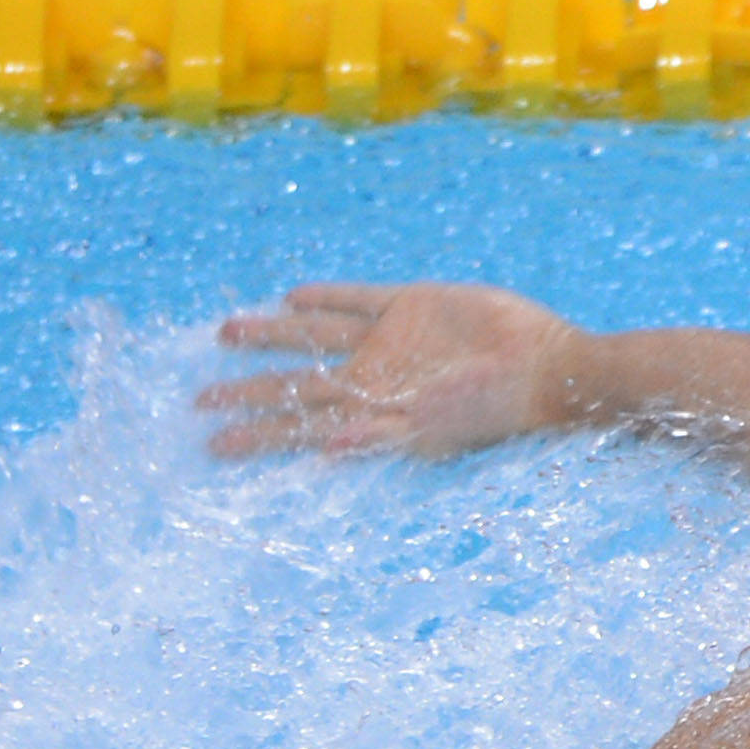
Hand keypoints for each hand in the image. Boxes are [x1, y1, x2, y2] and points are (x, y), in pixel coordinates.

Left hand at [199, 281, 579, 457]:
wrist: (549, 372)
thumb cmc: (495, 412)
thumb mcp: (431, 431)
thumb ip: (377, 436)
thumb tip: (325, 452)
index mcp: (370, 411)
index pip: (299, 421)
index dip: (256, 429)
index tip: (211, 437)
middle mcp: (372, 378)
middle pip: (297, 380)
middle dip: (249, 387)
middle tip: (200, 398)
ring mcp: (390, 341)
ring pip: (315, 334)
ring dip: (273, 334)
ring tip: (226, 332)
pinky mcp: (414, 305)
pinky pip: (359, 299)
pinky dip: (327, 296)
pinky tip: (292, 295)